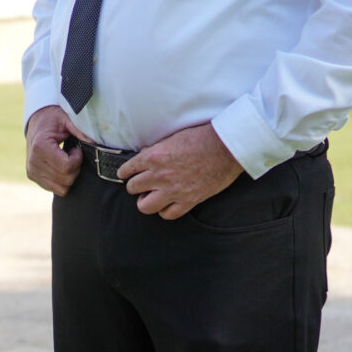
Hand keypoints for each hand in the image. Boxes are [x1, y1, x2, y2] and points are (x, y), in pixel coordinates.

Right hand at [25, 105, 83, 195]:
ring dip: (69, 175)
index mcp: (40, 147)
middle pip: (66, 179)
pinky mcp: (33, 176)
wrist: (36, 121)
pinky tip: (61, 166)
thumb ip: (80, 130)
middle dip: (75, 168)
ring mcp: (32, 171)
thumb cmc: (52, 119)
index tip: (76, 149)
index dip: (77, 159)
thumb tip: (95, 144)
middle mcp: (33, 162)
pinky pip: (55, 189)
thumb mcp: (66, 118)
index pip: (66, 167)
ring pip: (62, 188)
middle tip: (73, 154)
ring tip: (66, 160)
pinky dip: (62, 180)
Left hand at [115, 122, 242, 219]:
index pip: (127, 169)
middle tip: (141, 184)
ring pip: (145, 206)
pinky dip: (165, 211)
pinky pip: (167, 214)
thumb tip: (144, 154)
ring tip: (150, 197)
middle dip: (135, 186)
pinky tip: (166, 204)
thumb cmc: (202, 138)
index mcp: (154, 157)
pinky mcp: (188, 200)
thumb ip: (156, 149)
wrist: (226, 148)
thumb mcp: (172, 137)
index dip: (124, 172)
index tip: (125, 174)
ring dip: (145, 201)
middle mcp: (160, 175)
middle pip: (132, 188)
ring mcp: (173, 190)